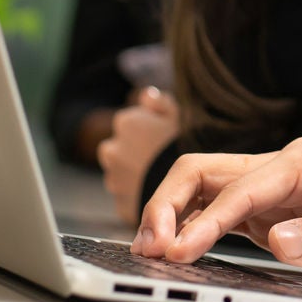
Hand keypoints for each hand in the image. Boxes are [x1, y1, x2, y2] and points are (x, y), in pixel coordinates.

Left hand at [99, 87, 180, 224]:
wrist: (187, 187)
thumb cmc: (184, 146)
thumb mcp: (180, 114)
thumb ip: (160, 103)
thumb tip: (147, 96)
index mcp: (127, 123)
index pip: (129, 123)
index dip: (146, 131)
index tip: (161, 139)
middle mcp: (113, 150)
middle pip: (119, 150)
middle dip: (133, 154)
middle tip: (158, 160)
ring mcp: (115, 179)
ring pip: (122, 177)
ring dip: (134, 177)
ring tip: (160, 178)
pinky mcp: (122, 205)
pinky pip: (129, 200)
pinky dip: (139, 198)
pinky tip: (158, 193)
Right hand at [129, 139, 301, 301]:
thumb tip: (278, 240)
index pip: (239, 185)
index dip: (203, 218)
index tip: (180, 249)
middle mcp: (284, 168)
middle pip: (205, 172)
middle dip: (169, 205)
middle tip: (149, 248)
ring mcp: (274, 192)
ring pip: (203, 191)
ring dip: (172, 217)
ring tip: (149, 252)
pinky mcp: (270, 217)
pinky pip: (217, 216)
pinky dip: (190, 231)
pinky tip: (175, 252)